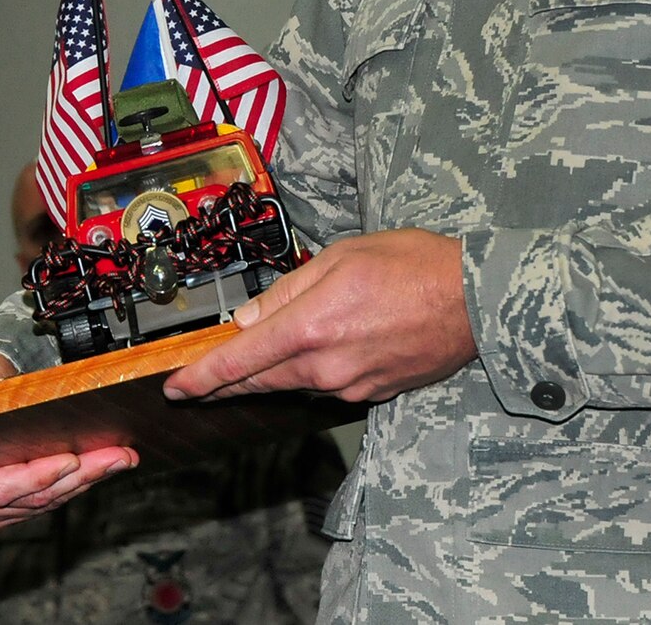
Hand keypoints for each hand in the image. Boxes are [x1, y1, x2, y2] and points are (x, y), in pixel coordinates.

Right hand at [0, 354, 137, 528]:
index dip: (37, 478)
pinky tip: (100, 468)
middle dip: (78, 477)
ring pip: (40, 504)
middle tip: (118, 456)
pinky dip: (74, 486)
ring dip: (84, 482)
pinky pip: (43, 505)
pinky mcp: (4, 509)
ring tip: (118, 458)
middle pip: (26, 499)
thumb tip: (1, 396)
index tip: (73, 459)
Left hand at [162, 228, 475, 403]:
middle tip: (197, 383)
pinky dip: (309, 372)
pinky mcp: (373, 393)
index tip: (175, 388)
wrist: (475, 300)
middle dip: (225, 383)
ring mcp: (350, 386)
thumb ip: (288, 290)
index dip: (201, 378)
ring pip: (293, 383)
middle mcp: (325, 366)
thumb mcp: (341, 256)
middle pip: (260, 381)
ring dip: (268, 374)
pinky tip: (313, 355)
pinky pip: (327, 385)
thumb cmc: (413, 265)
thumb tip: (249, 320)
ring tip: (250, 362)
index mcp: (310, 328)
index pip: (239, 362)